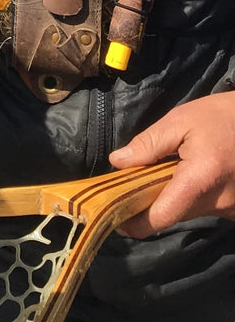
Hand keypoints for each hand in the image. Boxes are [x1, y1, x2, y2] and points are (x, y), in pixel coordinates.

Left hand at [109, 94, 234, 235]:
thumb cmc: (220, 117)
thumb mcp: (180, 121)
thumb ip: (148, 144)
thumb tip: (118, 162)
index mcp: (200, 180)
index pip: (162, 216)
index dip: (136, 222)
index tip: (116, 220)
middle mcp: (219, 203)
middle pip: (174, 214)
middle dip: (150, 204)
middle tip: (130, 186)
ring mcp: (233, 209)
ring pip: (190, 212)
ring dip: (173, 198)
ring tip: (160, 173)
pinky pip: (207, 208)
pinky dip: (192, 196)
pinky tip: (186, 175)